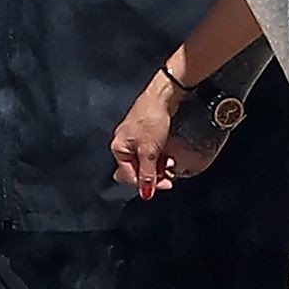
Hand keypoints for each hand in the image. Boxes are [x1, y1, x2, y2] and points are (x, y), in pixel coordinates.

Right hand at [111, 76, 219, 199]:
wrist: (164, 95)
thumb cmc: (152, 120)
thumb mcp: (149, 151)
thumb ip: (147, 173)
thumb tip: (145, 193)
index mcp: (118, 148)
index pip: (129, 176)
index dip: (147, 184)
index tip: (165, 185)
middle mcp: (123, 144)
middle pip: (136, 170)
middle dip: (152, 176)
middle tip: (169, 178)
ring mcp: (134, 138)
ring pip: (145, 162)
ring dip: (158, 168)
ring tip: (170, 165)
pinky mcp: (145, 133)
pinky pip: (150, 153)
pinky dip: (159, 158)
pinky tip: (169, 157)